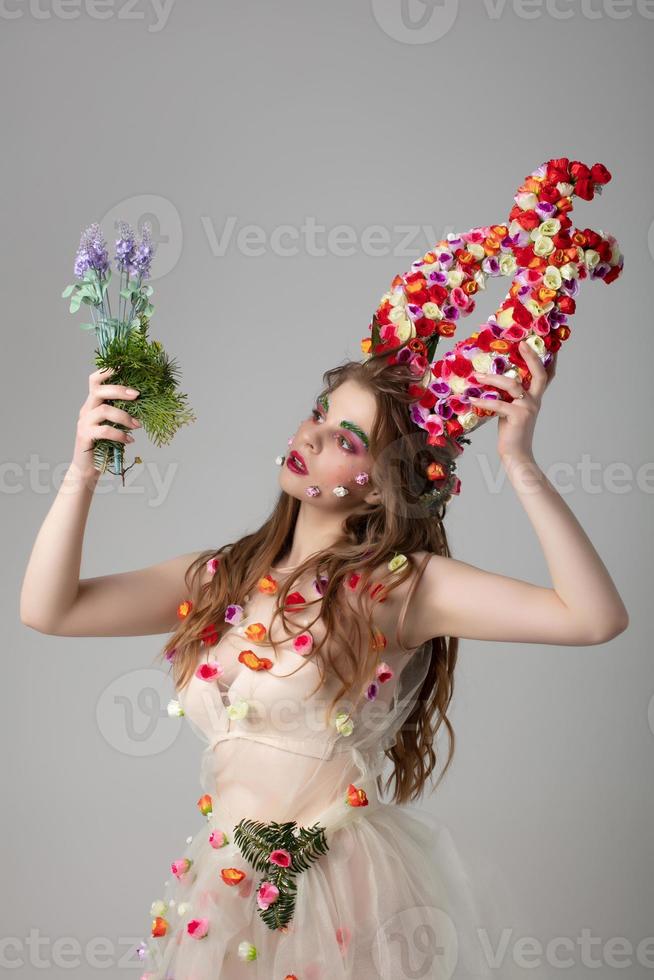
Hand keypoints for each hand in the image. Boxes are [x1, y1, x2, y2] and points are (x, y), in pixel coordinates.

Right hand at [72, 366, 141, 476]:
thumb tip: (144, 402)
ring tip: (138, 426)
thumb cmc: (105, 445)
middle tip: (138, 395)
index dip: (107, 371)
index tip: (123, 366)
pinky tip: (130, 440)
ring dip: (125, 417)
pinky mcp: (85, 436)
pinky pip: (104, 431)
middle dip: (120, 390)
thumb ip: (122, 412)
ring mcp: (84, 422)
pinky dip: (120, 435)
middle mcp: (86, 409)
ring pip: (104, 411)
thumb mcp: (115, 425)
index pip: (95, 380)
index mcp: (93, 403)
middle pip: (99, 391)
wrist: (88, 467)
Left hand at [468, 341, 557, 461]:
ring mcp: (528, 408)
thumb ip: (508, 397)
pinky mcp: (518, 416)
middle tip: (521, 344)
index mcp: (534, 398)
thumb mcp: (511, 410)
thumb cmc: (511, 432)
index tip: (543, 344)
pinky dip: (483, 402)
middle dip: (531, 357)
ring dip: (492, 378)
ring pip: (512, 385)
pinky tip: (472, 400)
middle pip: (539, 374)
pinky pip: (498, 404)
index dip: (547, 360)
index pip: (545, 376)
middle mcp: (534, 400)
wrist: (516, 454)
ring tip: (476, 376)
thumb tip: (490, 381)